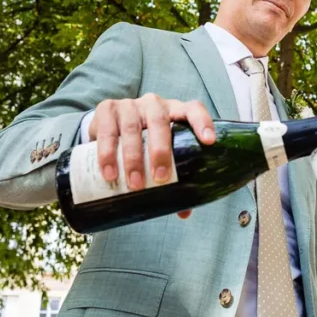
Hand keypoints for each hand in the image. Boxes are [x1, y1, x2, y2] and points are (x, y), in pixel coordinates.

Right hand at [88, 94, 214, 205]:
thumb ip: (173, 177)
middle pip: (160, 122)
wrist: (108, 126)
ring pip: (132, 128)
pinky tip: (109, 172)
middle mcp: (153, 104)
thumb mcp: (159, 153)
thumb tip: (184, 212)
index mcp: (174, 112)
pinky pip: (108, 131)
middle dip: (161, 151)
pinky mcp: (106, 109)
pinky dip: (107, 153)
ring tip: (134, 184)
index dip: (202, 123)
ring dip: (133, 157)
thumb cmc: (143, 140)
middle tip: (160, 178)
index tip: (209, 142)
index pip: (193, 110)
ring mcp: (129, 105)